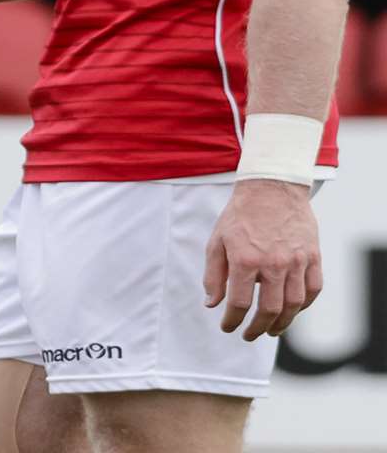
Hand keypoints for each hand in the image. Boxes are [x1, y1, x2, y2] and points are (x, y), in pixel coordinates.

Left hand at [204, 179, 321, 340]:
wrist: (271, 188)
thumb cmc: (240, 215)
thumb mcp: (217, 241)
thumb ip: (213, 275)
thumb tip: (211, 304)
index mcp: (245, 260)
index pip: (239, 302)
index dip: (232, 320)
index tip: (228, 327)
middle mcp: (273, 264)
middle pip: (269, 309)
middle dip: (257, 328)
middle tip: (249, 335)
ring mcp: (297, 261)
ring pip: (294, 304)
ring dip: (282, 323)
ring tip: (271, 330)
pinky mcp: (313, 256)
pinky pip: (313, 289)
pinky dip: (304, 305)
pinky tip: (293, 311)